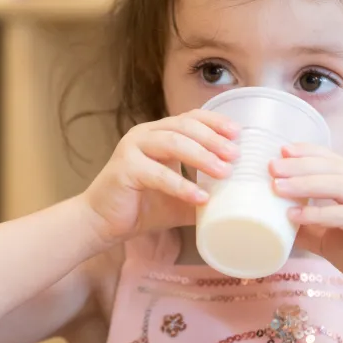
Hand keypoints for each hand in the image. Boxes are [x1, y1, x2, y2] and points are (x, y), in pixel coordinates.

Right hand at [82, 110, 239, 242]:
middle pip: (185, 126)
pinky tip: (200, 197)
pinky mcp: (124, 168)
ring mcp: (132, 149)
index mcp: (158, 135)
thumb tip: (239, 199)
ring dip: (202, 157)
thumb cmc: (142, 209)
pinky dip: (181, 186)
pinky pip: (158, 174)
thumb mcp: (180, 198)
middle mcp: (145, 135)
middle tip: (235, 155)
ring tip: (224, 172)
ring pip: (173, 143)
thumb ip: (204, 192)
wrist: (103, 223)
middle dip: (213, 139)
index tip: (238, 134)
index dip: (216, 122)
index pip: (191, 118)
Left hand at [270, 143, 342, 298]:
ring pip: (337, 185)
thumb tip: (271, 219)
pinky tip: (294, 216)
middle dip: (299, 165)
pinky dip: (317, 214)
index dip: (307, 152)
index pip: (332, 159)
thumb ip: (306, 224)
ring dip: (304, 184)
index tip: (281, 150)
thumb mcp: (327, 235)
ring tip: (276, 187)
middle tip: (272, 167)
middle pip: (332, 168)